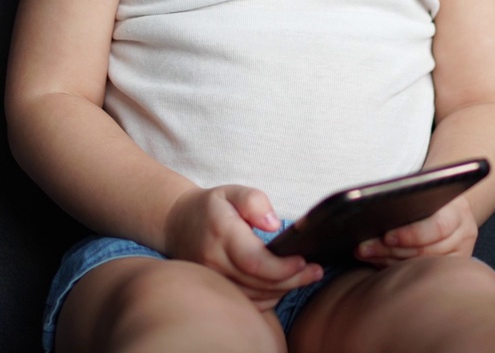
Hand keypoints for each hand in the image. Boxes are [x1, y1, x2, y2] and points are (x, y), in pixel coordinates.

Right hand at [164, 185, 322, 309]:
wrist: (178, 224)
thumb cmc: (211, 207)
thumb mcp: (233, 192)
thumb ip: (254, 201)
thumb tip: (273, 224)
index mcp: (222, 235)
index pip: (254, 261)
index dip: (282, 267)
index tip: (304, 261)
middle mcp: (214, 262)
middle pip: (259, 282)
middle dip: (292, 280)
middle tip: (316, 271)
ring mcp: (213, 280)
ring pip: (254, 296)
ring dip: (283, 289)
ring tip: (306, 276)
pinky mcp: (215, 290)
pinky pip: (247, 303)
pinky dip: (269, 298)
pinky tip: (283, 285)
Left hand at [354, 194, 478, 266]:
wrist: (449, 204)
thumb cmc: (429, 195)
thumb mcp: (423, 190)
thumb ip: (406, 200)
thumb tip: (374, 211)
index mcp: (458, 210)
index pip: (437, 228)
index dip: (410, 235)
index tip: (385, 236)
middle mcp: (464, 232)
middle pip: (426, 250)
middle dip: (390, 249)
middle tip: (363, 247)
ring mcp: (461, 253)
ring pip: (421, 264)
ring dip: (388, 260)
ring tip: (365, 253)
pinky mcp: (451, 266)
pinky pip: (421, 272)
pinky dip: (396, 267)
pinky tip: (378, 261)